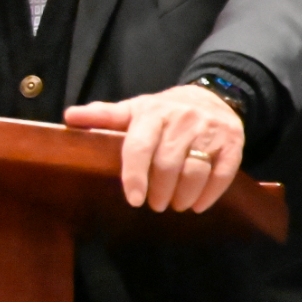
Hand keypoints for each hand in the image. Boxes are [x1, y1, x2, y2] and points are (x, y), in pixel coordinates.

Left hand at [65, 84, 244, 212]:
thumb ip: (104, 117)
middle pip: (168, 164)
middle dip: (159, 191)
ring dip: (182, 196)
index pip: (139, 147)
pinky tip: (197, 205)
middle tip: (154, 204)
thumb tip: (69, 117)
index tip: (134, 199)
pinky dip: (209, 195)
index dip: (135, 176)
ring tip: (174, 204)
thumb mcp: (134, 109)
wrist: (213, 96)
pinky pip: (222, 174)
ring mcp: (210, 131)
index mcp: (152, 113)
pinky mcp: (232, 144)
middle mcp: (182, 120)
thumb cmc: (165, 111)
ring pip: (195, 171)